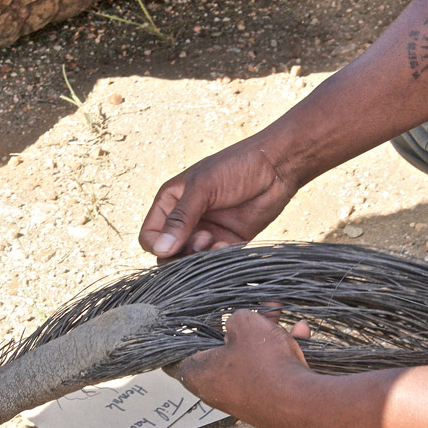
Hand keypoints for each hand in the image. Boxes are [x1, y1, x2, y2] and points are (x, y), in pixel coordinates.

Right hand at [139, 136, 299, 257]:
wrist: (277, 166)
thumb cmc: (237, 166)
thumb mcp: (204, 187)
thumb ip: (181, 217)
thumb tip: (160, 249)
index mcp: (171, 201)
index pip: (150, 236)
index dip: (158, 245)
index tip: (175, 243)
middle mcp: (186, 219)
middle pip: (168, 254)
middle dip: (181, 254)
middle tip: (203, 240)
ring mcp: (206, 231)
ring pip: (190, 261)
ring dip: (199, 259)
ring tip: (216, 242)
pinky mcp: (227, 241)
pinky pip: (213, 261)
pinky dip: (217, 259)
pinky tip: (228, 245)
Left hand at [171, 309, 311, 427]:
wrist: (297, 402)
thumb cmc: (263, 363)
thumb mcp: (246, 324)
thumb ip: (235, 318)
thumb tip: (236, 323)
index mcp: (199, 373)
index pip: (174, 359)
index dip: (175, 340)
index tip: (181, 324)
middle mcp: (214, 388)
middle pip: (217, 351)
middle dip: (235, 326)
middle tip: (247, 308)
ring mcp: (238, 394)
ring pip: (245, 355)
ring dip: (262, 333)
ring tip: (278, 311)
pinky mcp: (260, 397)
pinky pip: (265, 367)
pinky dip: (277, 349)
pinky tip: (298, 332)